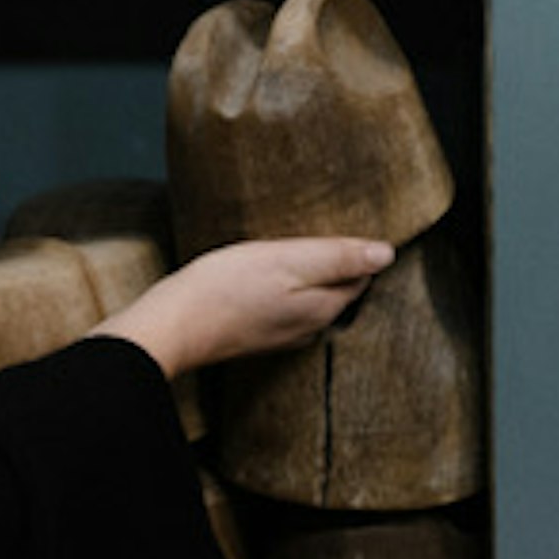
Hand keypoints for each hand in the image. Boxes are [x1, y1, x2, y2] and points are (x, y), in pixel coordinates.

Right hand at [99, 237, 395, 379]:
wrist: (171, 326)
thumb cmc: (225, 288)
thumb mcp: (288, 260)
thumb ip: (338, 257)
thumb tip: (386, 254)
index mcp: (323, 307)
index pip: (361, 275)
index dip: (356, 248)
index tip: (346, 223)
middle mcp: (309, 327)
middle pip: (337, 289)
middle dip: (336, 262)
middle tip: (323, 229)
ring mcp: (280, 334)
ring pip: (309, 298)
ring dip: (309, 275)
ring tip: (296, 246)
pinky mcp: (254, 333)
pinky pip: (282, 306)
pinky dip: (283, 288)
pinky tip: (266, 273)